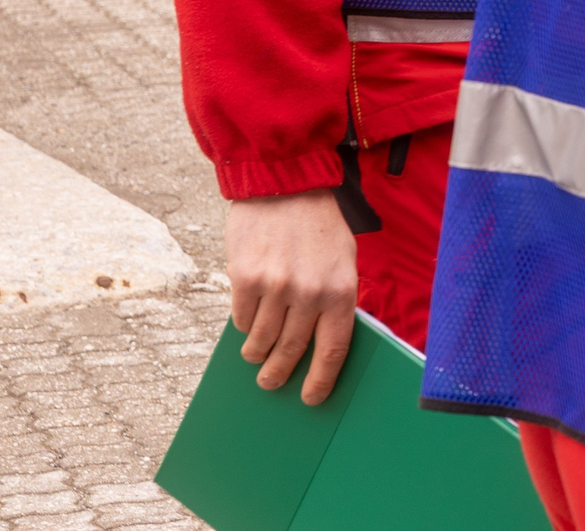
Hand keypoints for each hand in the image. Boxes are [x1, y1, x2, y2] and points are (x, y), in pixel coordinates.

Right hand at [226, 190, 358, 403]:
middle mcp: (310, 293)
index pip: (333, 350)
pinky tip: (247, 323)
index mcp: (341, 290)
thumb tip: (320, 342)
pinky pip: (241, 319)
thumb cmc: (318, 225)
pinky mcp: (245, 279)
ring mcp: (276, 287)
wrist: (284, 184)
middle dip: (280, 374)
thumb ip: (334, 298)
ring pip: (262, 341)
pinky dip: (243, 326)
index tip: (310, 399)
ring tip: (255, 358)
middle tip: (271, 383)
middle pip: (292, 351)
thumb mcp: (343, 259)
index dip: (321, 380)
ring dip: (257, 355)